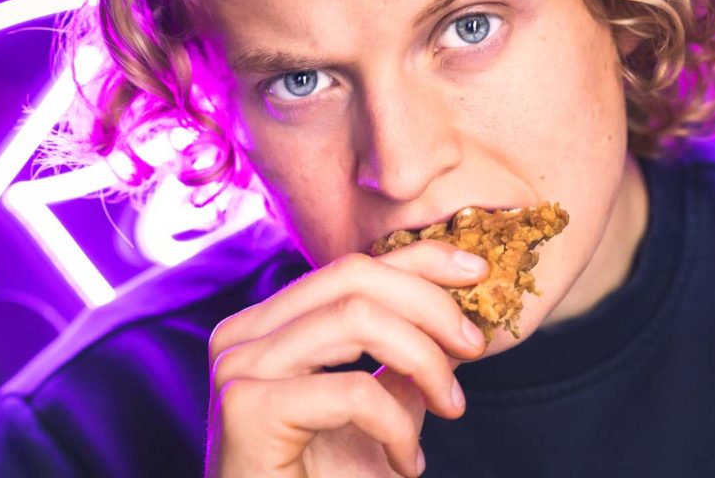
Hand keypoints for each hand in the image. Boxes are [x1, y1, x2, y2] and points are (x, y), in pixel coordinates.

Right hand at [205, 240, 490, 476]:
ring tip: (451, 407)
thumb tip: (457, 314)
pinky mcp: (246, 410)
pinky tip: (407, 463)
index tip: (477, 271)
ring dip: (424, 361)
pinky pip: (352, 391)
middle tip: (474, 347)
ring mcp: (237, 368)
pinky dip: (397, 424)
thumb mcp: (379, 407)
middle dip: (429, 305)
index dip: (419, 258)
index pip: (350, 267)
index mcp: (266, 325)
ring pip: (356, 318)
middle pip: (352, 277)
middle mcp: (241, 334)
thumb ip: (403, 357)